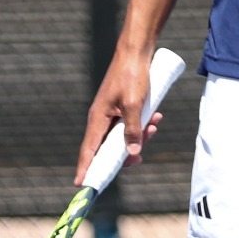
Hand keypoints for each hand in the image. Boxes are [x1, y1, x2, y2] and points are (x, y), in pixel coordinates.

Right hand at [76, 43, 164, 181]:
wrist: (137, 51)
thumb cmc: (132, 75)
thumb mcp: (135, 105)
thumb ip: (134, 130)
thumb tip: (132, 154)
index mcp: (98, 119)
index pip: (88, 150)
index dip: (85, 168)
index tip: (82, 186)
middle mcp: (102, 118)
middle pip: (109, 148)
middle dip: (127, 153)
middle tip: (142, 154)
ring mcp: (112, 113)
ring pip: (123, 137)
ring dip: (140, 136)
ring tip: (155, 124)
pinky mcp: (122, 108)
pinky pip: (131, 125)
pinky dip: (143, 125)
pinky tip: (156, 117)